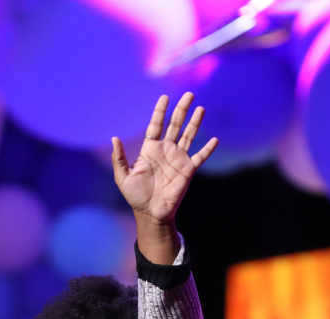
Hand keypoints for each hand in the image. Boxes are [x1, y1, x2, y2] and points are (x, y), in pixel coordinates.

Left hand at [112, 93, 217, 227]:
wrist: (151, 213)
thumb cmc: (135, 196)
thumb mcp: (122, 177)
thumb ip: (119, 158)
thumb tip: (114, 138)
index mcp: (150, 149)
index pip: (156, 125)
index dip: (160, 111)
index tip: (165, 97)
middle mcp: (165, 150)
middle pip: (175, 125)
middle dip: (181, 109)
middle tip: (189, 94)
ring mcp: (178, 159)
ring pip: (189, 136)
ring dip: (195, 122)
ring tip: (201, 108)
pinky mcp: (188, 170)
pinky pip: (199, 157)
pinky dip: (207, 149)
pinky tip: (214, 139)